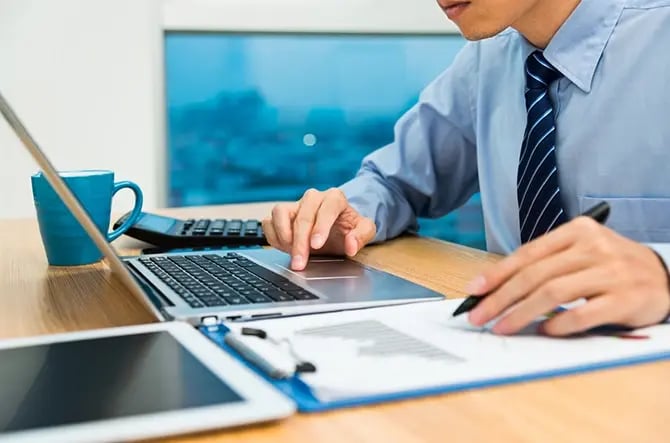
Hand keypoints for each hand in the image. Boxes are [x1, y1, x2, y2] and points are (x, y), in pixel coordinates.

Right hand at [262, 188, 375, 270]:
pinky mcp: (281, 214)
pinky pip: (269, 221)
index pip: (327, 208)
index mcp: (335, 198)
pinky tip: (284, 248)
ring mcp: (295, 205)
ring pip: (280, 212)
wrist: (336, 226)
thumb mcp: (364, 230)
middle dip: (300, 241)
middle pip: (303, 215)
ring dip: (283, 235)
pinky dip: (273, 236)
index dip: (320, 227)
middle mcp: (313, 198)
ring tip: (291, 253)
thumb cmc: (348, 227)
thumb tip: (351, 246)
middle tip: (300, 262)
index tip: (316, 245)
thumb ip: (362, 236)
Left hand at [465, 217, 669, 335]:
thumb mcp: (580, 253)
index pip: (527, 254)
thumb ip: (545, 265)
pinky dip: (560, 324)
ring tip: (502, 327)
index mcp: (577, 231)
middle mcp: (593, 247)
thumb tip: (497, 289)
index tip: (474, 291)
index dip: (497, 274)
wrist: (664, 276)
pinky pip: (584, 313)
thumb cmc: (610, 266)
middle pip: (535, 275)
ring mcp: (611, 272)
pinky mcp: (627, 298)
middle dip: (500, 298)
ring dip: (521, 313)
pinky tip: (545, 331)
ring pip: (553, 293)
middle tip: (479, 316)